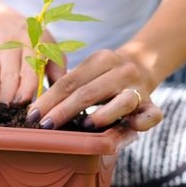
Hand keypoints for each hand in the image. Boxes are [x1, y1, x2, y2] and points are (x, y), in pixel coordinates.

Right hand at [0, 10, 64, 106]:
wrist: (0, 22)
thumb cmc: (32, 41)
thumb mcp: (49, 48)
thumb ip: (57, 69)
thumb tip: (64, 94)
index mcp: (37, 40)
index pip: (33, 67)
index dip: (30, 89)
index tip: (33, 108)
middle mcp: (16, 41)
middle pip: (14, 74)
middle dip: (16, 97)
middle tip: (20, 116)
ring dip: (3, 98)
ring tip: (7, 115)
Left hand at [26, 49, 162, 130]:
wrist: (143, 66)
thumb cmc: (102, 77)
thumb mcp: (87, 72)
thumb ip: (68, 85)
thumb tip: (36, 109)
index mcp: (101, 59)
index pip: (70, 81)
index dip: (49, 99)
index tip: (32, 115)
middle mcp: (122, 71)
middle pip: (89, 92)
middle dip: (64, 110)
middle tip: (45, 125)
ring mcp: (139, 88)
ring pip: (122, 101)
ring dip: (103, 114)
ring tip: (84, 125)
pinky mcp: (153, 105)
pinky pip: (152, 115)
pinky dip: (143, 122)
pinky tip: (131, 127)